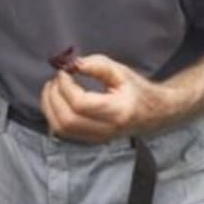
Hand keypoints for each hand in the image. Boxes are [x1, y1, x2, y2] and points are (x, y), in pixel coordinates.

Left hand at [39, 53, 161, 142]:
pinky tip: (57, 100)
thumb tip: (72, 64)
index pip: (81, 105)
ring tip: (54, 87)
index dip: (66, 86)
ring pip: (62, 129)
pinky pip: (63, 132)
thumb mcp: (121, 72)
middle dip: (54, 96)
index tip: (64, 71)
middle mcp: (107, 129)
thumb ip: (97, 65)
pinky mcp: (90, 140)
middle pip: (67, 120)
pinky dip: (53, 114)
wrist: (154, 114)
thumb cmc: (137, 91)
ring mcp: (98, 138)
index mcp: (118, 112)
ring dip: (49, 106)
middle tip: (56, 79)